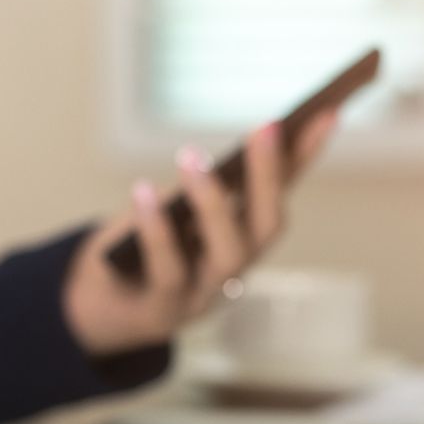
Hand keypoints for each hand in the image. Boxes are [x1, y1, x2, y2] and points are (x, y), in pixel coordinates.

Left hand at [63, 108, 339, 356]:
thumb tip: (224, 151)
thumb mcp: (172, 208)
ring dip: (213, 203)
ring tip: (192, 158)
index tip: (327, 112)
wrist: (97, 311)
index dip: (306, 155)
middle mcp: (234, 269)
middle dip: (269, 177)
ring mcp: (204, 295)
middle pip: (266, 228)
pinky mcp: (164, 310)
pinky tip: (143, 192)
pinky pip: (167, 271)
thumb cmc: (140, 248)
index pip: (283, 192)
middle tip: (266, 128)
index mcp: (241, 239)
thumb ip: (202, 185)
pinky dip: (157, 231)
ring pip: (228, 255)